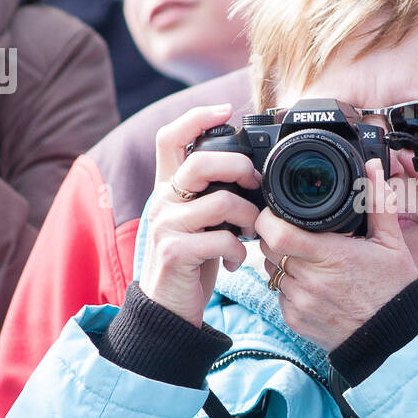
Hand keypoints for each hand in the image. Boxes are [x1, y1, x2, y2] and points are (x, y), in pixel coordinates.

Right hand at [141, 103, 263, 325]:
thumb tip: (249, 172)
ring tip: (252, 233)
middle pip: (200, 162)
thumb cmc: (193, 259)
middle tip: (255, 184)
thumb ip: (212, 194)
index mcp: (168, 188)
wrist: (169, 307)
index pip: (170, 137)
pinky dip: (239, 251)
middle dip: (238, 168)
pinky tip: (238, 261)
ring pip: (219, 202)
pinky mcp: (174, 252)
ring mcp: (166, 226)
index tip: (225, 109)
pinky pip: (220, 239)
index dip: (196, 117)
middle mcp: (162, 200)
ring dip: (248, 217)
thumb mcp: (199, 220)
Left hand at [258, 159, 417, 351]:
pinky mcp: (296, 321)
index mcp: (331, 256)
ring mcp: (300, 303)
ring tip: (310, 261)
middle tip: (299, 235)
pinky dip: (289, 286)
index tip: (277, 212)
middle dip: (277, 236)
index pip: (277, 233)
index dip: (269, 219)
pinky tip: (313, 285)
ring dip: (282, 262)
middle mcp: (310, 281)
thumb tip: (372, 169)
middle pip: (268, 248)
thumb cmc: (394, 289)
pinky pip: (279, 295)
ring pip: (271, 270)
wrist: (395, 337)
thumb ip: (377, 202)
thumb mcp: (391, 242)